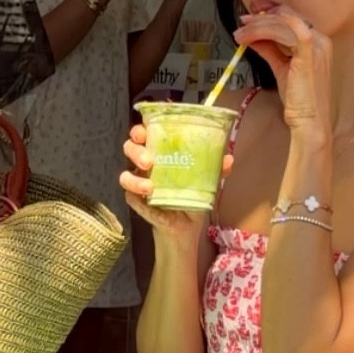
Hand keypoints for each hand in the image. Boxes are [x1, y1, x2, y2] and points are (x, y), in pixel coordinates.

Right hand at [119, 123, 231, 237]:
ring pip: (125, 173)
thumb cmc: (193, 192)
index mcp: (159, 150)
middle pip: (130, 147)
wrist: (188, 224)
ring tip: (149, 187)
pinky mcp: (137, 201)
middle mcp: (145, 163)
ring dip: (134, 179)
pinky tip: (147, 197)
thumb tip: (228, 159)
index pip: (145, 132)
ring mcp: (139, 182)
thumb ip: (216, 168)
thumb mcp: (206, 178)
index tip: (145, 130)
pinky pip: (129, 195)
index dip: (141, 128)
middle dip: (136, 150)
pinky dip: (136, 195)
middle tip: (149, 160)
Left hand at [234, 5, 332, 135]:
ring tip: (240, 35)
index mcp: (319, 41)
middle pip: (286, 18)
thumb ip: (270, 50)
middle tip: (241, 25)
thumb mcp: (282, 67)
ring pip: (282, 24)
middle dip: (260, 19)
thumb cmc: (299, 98)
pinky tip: (251, 34)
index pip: (291, 19)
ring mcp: (317, 46)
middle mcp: (321, 40)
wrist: (308, 120)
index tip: (249, 20)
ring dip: (257, 27)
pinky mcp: (309, 54)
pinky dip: (266, 30)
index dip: (269, 16)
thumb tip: (254, 38)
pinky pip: (287, 31)